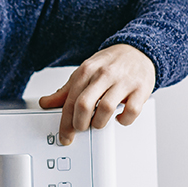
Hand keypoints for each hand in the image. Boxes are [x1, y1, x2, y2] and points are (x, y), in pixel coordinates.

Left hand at [37, 44, 155, 144]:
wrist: (137, 50)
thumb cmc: (109, 64)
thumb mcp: (84, 72)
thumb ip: (66, 90)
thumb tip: (46, 102)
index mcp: (87, 71)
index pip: (70, 101)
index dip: (65, 123)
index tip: (65, 136)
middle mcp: (104, 75)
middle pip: (85, 104)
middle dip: (80, 124)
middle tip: (81, 128)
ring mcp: (123, 81)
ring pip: (106, 109)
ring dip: (99, 123)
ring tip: (98, 123)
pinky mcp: (141, 89)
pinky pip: (131, 111)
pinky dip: (124, 120)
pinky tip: (119, 118)